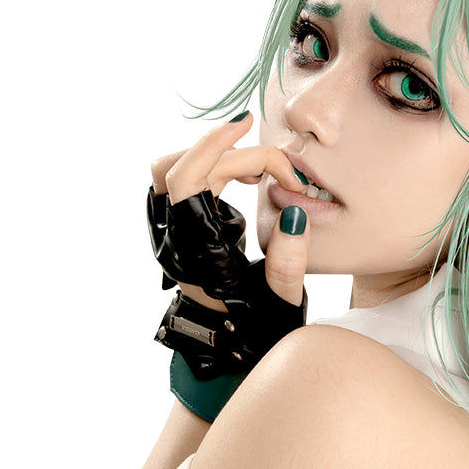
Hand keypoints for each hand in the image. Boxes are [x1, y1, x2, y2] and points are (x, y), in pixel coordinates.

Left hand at [150, 114, 308, 307]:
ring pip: (180, 167)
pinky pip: (188, 178)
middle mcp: (173, 236)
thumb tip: (295, 213)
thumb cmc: (256, 325)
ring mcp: (173, 228)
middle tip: (281, 171)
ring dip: (221, 158)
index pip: (186, 177)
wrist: (230, 344)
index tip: (245, 124)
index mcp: (192, 251)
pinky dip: (217, 167)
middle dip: (236, 155)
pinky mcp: (182, 224)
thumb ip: (288, 261)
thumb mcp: (280, 301)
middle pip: (186, 164)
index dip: (212, 144)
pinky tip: (250, 179)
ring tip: (262, 172)